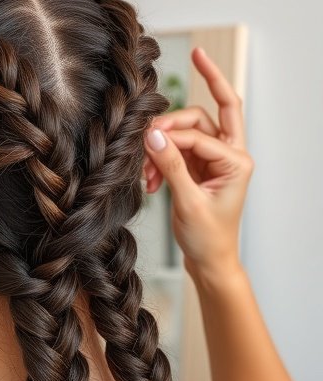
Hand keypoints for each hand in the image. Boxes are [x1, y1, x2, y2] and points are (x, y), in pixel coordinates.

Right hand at [142, 46, 253, 273]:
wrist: (209, 262)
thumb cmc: (209, 238)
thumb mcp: (189, 202)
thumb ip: (172, 165)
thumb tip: (153, 135)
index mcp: (237, 162)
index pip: (199, 135)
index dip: (171, 138)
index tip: (145, 142)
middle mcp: (229, 156)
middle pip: (201, 118)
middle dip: (174, 122)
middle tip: (146, 133)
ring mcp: (212, 161)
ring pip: (186, 132)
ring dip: (163, 146)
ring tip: (146, 173)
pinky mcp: (198, 168)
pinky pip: (176, 150)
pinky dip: (160, 160)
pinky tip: (151, 180)